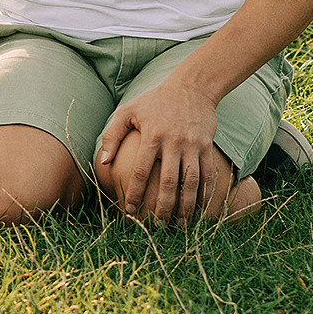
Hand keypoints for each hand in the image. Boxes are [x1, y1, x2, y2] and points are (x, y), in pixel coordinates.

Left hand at [96, 74, 221, 224]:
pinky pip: (208, 176)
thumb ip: (112, 134)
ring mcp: (192, 145)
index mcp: (151, 135)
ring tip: (179, 225)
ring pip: (191, 182)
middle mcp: (173, 142)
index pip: (140, 170)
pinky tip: (199, 211)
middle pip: (168, 181)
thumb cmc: (154, 101)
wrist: (192, 88)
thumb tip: (104, 161)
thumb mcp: (127, 111)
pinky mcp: (206, 147)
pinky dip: (204, 195)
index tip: (129, 210)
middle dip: (161, 206)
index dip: (134, 192)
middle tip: (156, 225)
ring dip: (186, 206)